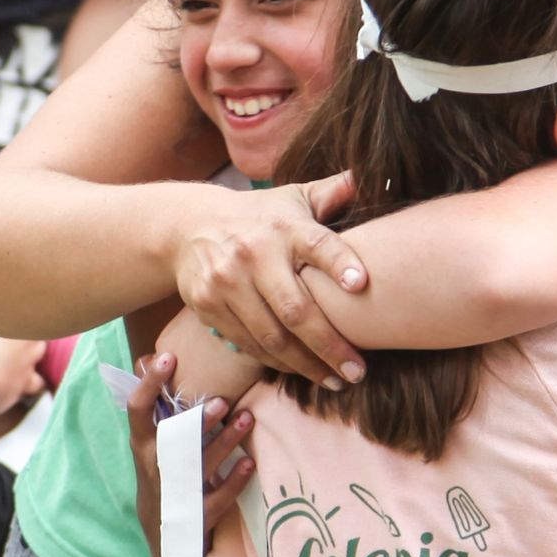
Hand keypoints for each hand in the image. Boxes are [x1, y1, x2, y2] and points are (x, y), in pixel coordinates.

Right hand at [127, 353, 255, 556]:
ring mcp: (177, 493)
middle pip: (174, 440)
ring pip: (202, 466)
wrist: (164, 540)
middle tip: (221, 401)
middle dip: (197, 422)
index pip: (137, 409)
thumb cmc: (161, 477)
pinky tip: (250, 463)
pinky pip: (218, 498)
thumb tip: (151, 358)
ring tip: (246, 418)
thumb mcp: (150, 447)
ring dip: (226, 442)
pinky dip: (235, 480)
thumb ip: (155, 410)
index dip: (150, 383)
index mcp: (143, 445)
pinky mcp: (198, 516)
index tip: (168, 357)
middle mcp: (156, 468)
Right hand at [175, 174, 369, 388]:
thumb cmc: (259, 217)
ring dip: (306, 365)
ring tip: (334, 379)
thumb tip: (368, 176)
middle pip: (295, 309)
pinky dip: (276, 362)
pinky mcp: (208, 305)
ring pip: (271, 336)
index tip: (361, 283)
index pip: (316, 243)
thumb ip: (331, 193)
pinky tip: (299, 370)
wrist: (188, 227)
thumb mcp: (292, 198)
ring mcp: (227, 282)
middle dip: (330, 346)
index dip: (339, 262)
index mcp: (284, 226)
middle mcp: (254, 253)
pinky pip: (248, 343)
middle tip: (357, 371)